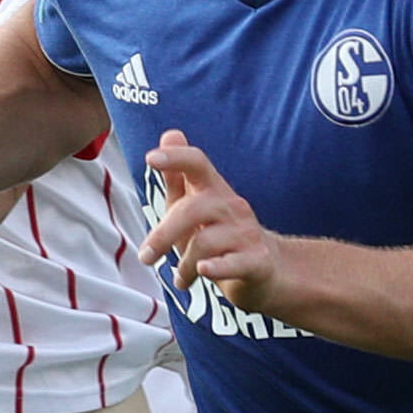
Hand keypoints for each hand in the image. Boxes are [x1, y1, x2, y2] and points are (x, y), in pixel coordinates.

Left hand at [138, 131, 290, 313]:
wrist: (267, 270)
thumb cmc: (221, 237)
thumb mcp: (196, 206)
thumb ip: (178, 176)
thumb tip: (170, 133)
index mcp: (214, 190)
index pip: (197, 163)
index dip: (175, 157)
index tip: (151, 158)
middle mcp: (232, 206)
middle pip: (192, 209)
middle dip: (163, 234)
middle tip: (145, 257)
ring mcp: (246, 233)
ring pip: (204, 242)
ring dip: (184, 266)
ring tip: (180, 279)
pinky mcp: (257, 261)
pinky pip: (234, 263)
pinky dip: (217, 268)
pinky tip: (202, 272)